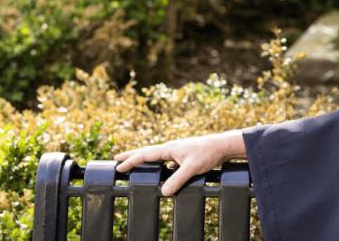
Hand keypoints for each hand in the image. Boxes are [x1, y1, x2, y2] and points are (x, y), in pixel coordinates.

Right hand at [114, 130, 245, 195]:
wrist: (223, 146)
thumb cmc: (208, 153)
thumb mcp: (191, 168)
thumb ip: (177, 180)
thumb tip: (163, 192)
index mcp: (169, 148)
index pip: (145, 154)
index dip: (131, 161)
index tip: (119, 167)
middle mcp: (171, 148)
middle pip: (147, 152)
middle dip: (131, 156)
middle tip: (116, 159)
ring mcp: (177, 151)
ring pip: (157, 156)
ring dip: (145, 161)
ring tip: (134, 165)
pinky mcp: (184, 156)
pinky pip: (167, 161)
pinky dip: (160, 167)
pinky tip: (162, 174)